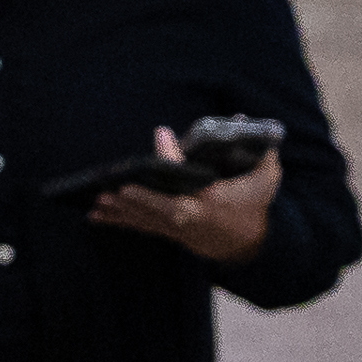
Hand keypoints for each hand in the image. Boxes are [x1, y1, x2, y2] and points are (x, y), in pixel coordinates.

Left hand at [87, 125, 280, 265]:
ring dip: (121, 210)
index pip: (191, 177)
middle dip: (138, 198)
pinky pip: (142, 226)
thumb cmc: (254, 204)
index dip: (175, 157)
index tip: (162, 134)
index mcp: (215, 198)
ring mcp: (180, 228)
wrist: (250, 244)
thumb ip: (260, 151)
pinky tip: (95, 215)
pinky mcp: (170, 233)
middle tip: (113, 187)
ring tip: (97, 201)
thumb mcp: (265, 178)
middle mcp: (195, 214)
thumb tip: (239, 117)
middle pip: (162, 208)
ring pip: (147, 220)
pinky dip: (119, 220)